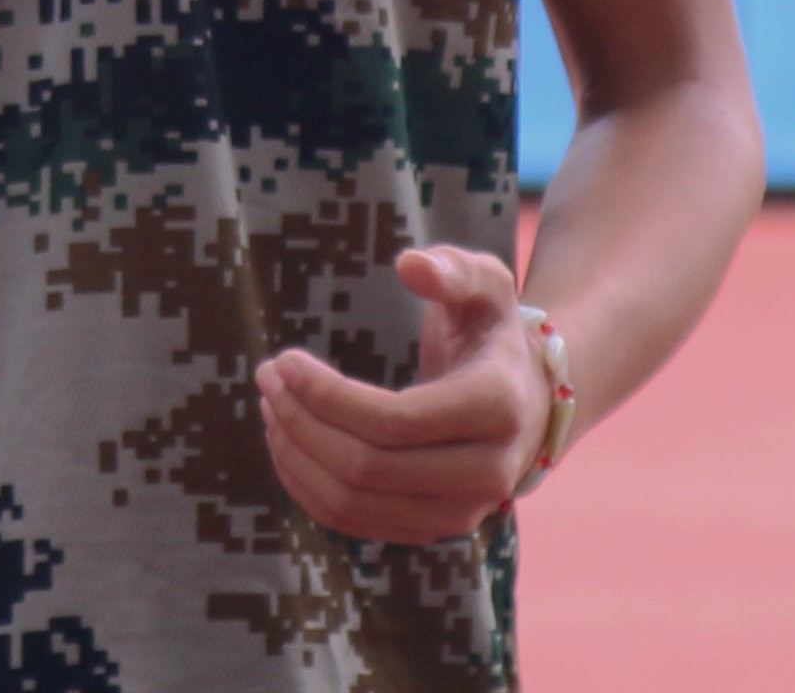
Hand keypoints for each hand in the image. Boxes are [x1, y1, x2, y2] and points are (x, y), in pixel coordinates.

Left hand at [255, 244, 540, 544]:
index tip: (283, 360)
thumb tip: (409, 264)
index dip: (326, 396)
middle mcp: (486, 473)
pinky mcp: (431, 530)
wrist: (527, 400)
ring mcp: (459, 512)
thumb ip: (452, 268)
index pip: (394, 421)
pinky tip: (287, 443)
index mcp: (496, 407)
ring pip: (353, 503)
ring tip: (271, 406)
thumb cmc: (492, 332)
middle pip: (366, 467)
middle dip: (301, 422)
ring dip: (297, 456)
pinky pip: (354, 522)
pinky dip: (309, 487)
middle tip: (267, 378)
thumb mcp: (487, 284)